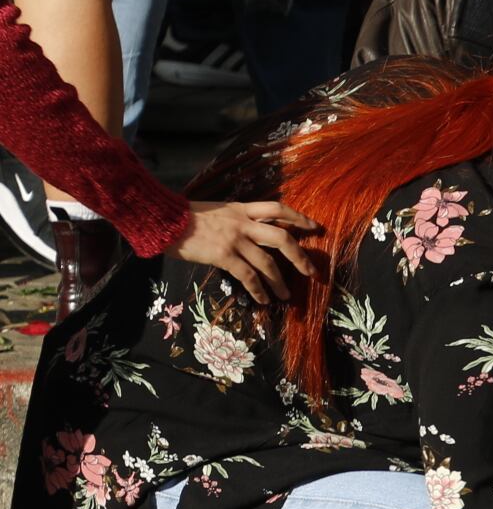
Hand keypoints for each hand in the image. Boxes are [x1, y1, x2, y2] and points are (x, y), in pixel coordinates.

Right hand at [176, 200, 317, 301]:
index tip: (315, 227)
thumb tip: (253, 235)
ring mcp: (234, 239)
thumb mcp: (217, 211)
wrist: (161, 219)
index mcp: (241, 209)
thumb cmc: (185, 217)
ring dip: (280, 282)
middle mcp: (242, 222)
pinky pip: (249, 276)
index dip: (298, 217)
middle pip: (282, 237)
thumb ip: (237, 220)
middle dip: (300, 256)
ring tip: (286, 296)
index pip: (277, 208)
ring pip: (268, 262)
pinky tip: (263, 300)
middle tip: (311, 272)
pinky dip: (259, 290)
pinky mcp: (223, 255)